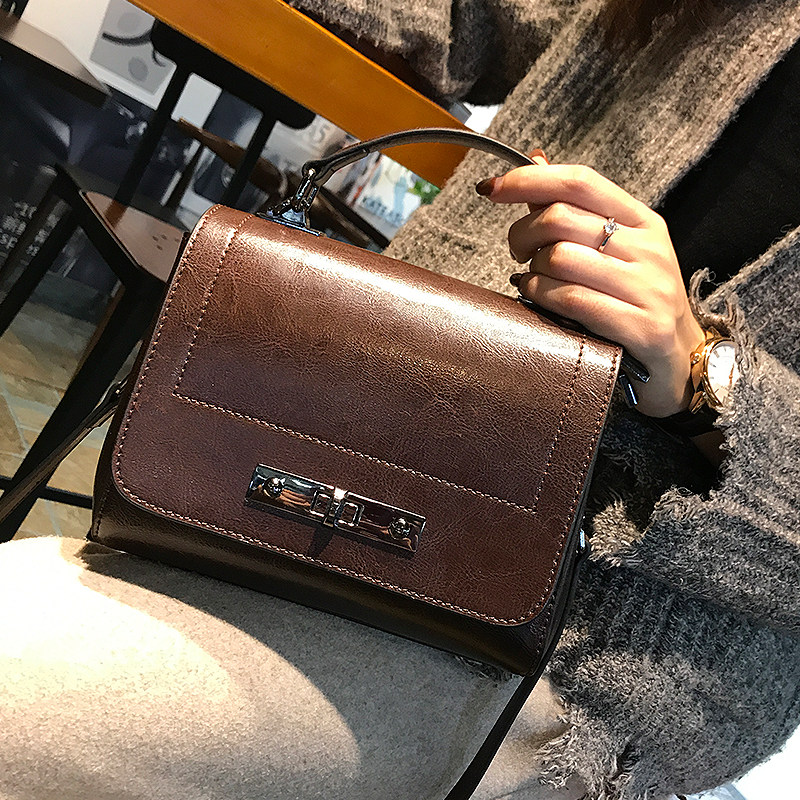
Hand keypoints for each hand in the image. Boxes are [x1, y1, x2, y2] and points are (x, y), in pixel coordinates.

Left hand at [476, 157, 704, 417]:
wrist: (681, 360)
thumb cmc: (636, 301)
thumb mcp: (618, 250)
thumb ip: (576, 209)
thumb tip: (536, 162)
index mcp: (643, 221)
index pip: (580, 182)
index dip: (529, 180)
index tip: (492, 188)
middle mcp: (648, 250)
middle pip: (560, 219)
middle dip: (521, 234)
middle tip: (517, 252)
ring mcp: (648, 289)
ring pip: (560, 259)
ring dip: (531, 270)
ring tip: (532, 279)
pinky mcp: (641, 327)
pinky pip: (571, 300)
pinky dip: (540, 295)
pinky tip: (535, 295)